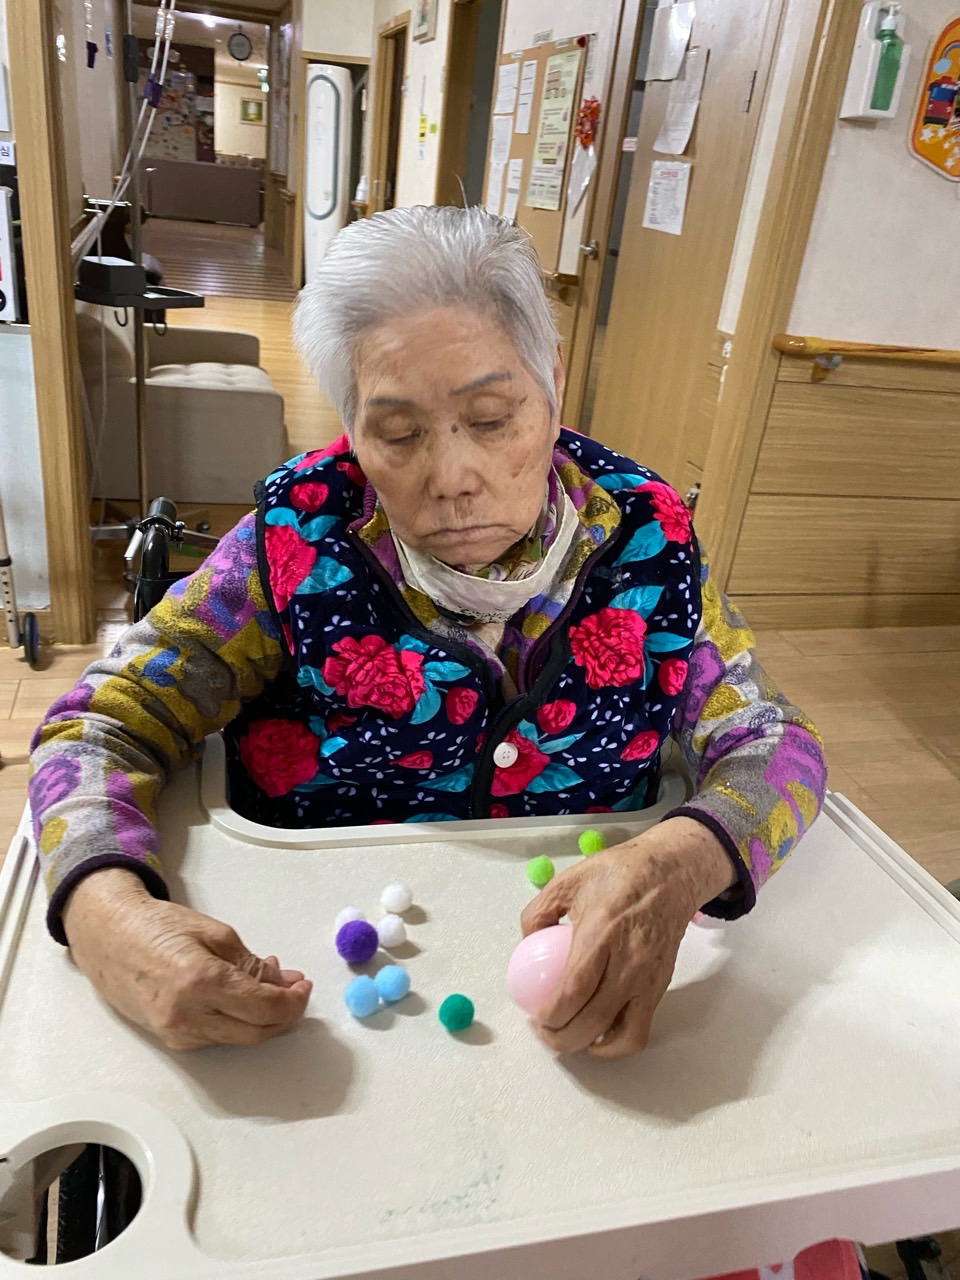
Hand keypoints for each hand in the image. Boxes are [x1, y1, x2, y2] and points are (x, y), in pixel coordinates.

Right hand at [63, 869, 312, 1050]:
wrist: (109, 938)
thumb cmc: (157, 927)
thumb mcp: (216, 934)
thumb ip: (252, 965)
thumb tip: (284, 983)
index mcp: (202, 982)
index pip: (265, 1008)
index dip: (293, 1001)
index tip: (303, 987)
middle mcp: (188, 1016)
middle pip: (257, 1032)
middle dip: (284, 1014)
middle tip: (295, 990)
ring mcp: (177, 1033)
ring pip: (239, 1038)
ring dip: (262, 1018)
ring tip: (268, 986)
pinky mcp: (171, 1040)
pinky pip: (218, 1037)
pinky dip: (238, 1021)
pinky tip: (241, 996)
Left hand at [519, 817, 734, 1058]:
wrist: (671, 873)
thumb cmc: (619, 873)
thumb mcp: (568, 881)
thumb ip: (538, 912)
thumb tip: (526, 947)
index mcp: (600, 933)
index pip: (573, 990)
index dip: (551, 1015)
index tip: (534, 1017)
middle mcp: (628, 962)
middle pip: (593, 1020)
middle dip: (561, 1038)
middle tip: (543, 1030)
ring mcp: (648, 978)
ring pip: (620, 1034)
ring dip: (588, 1045)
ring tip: (568, 1035)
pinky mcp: (660, 987)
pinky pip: (639, 1030)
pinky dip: (616, 1044)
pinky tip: (596, 1035)